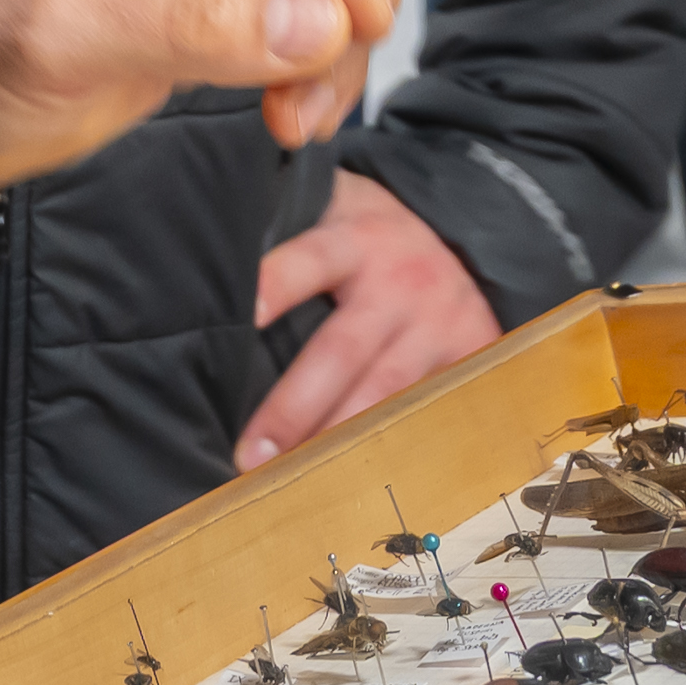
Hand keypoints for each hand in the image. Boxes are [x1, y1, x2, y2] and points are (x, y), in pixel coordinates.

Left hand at [0, 0, 396, 207]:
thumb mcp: (62, 35)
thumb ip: (194, 24)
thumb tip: (323, 21)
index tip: (362, 30)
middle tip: (319, 90)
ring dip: (332, 43)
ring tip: (294, 121)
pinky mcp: (195, 6)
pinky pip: (289, 19)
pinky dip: (307, 65)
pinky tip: (283, 116)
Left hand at [237, 168, 501, 468]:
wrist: (465, 230)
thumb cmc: (368, 229)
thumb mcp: (333, 201)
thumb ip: (284, 213)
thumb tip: (215, 227)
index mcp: (355, 239)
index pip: (310, 260)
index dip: (278, 284)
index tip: (244, 316)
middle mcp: (400, 282)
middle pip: (342, 351)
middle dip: (294, 408)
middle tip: (249, 457)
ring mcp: (440, 323)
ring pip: (385, 394)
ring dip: (338, 442)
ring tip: (293, 484)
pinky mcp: (470, 356)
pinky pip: (428, 412)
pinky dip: (395, 449)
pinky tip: (360, 482)